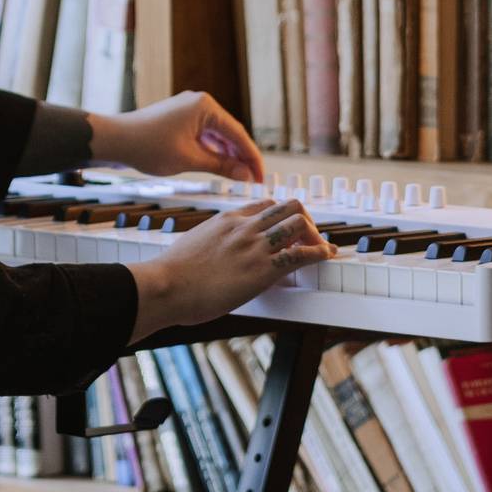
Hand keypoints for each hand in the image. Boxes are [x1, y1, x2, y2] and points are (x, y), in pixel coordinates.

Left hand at [91, 90, 267, 184]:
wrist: (115, 140)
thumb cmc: (148, 147)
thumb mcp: (189, 160)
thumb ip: (221, 166)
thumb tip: (246, 175)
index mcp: (205, 107)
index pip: (238, 134)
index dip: (252, 158)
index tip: (261, 178)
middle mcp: (200, 104)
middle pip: (230, 133)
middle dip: (241, 157)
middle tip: (253, 180)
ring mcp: (189, 110)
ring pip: (217, 136)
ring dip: (227, 155)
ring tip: (238, 177)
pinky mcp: (179, 120)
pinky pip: (203, 136)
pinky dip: (212, 151)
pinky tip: (219, 166)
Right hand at [129, 199, 333, 341]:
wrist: (164, 286)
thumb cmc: (171, 274)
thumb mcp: (194, 245)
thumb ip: (210, 243)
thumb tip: (212, 255)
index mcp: (227, 220)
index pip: (265, 205)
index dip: (282, 216)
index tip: (288, 228)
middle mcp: (244, 227)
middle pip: (288, 206)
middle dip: (304, 219)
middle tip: (308, 237)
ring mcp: (254, 246)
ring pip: (299, 222)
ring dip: (315, 235)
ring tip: (320, 248)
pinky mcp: (262, 270)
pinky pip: (301, 253)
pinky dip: (319, 253)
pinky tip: (326, 256)